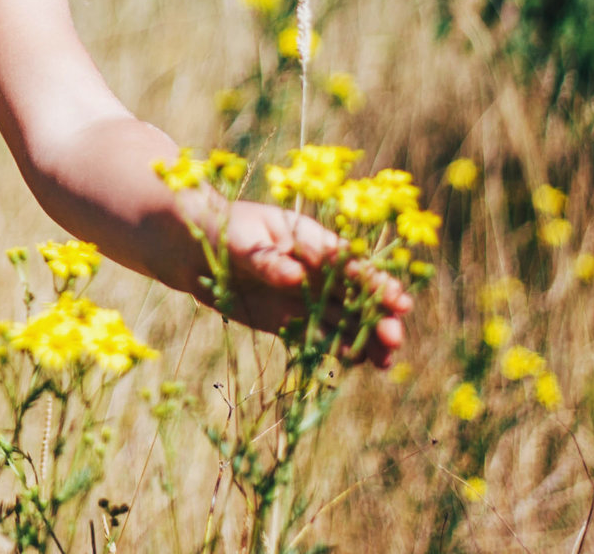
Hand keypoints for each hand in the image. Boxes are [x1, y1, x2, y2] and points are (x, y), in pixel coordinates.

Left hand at [190, 198, 411, 368]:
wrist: (193, 250)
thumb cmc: (223, 231)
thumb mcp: (242, 239)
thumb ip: (268, 258)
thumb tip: (295, 276)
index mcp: (310, 242)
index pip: (349, 264)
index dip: (375, 282)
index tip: (400, 301)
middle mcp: (314, 272)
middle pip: (355, 295)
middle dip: (378, 315)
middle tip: (394, 338)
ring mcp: (303, 297)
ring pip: (343, 319)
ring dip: (365, 337)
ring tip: (384, 361)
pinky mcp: (287, 321)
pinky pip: (316, 336)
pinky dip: (335, 349)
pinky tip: (354, 363)